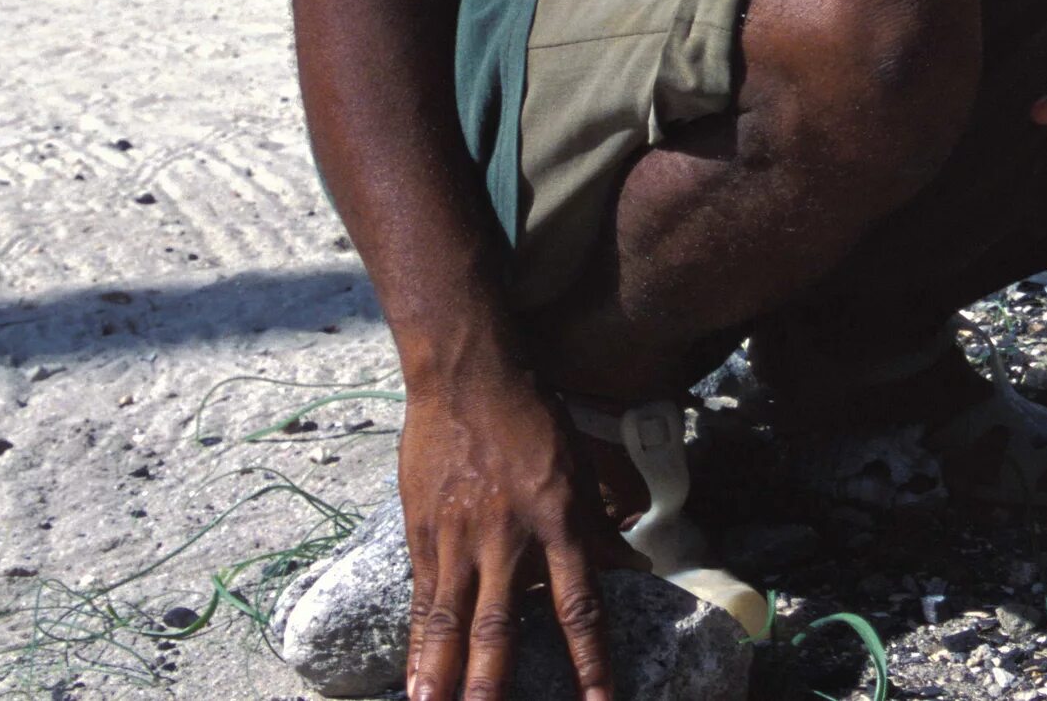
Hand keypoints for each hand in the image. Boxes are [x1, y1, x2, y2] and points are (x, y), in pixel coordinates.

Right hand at [398, 356, 632, 700]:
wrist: (468, 376)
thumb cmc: (533, 418)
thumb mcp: (580, 467)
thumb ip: (600, 528)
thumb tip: (632, 569)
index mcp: (559, 521)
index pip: (580, 607)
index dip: (590, 662)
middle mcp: (510, 538)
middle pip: (501, 626)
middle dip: (495, 685)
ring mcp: (460, 538)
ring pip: (452, 621)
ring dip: (444, 677)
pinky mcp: (423, 534)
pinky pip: (422, 600)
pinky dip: (417, 645)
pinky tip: (413, 681)